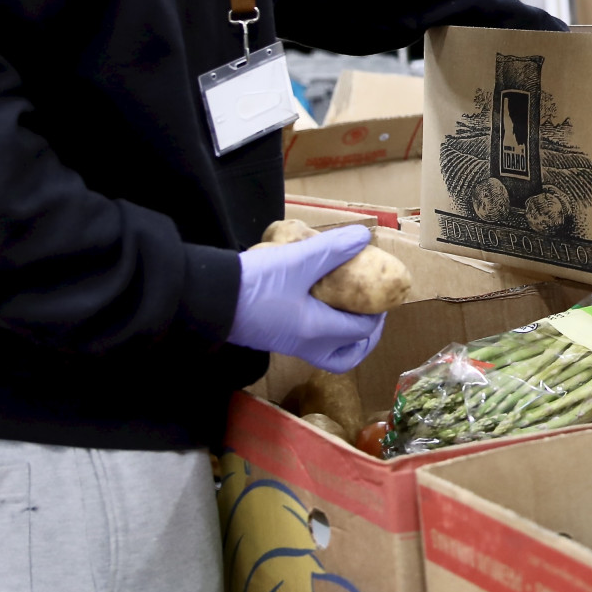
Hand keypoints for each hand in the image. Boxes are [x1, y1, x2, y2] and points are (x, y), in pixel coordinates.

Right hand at [229, 224, 386, 371]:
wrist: (209, 297)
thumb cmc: (256, 283)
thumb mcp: (298, 260)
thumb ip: (333, 249)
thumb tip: (363, 237)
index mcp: (317, 330)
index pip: (361, 331)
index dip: (378, 315)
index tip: (382, 295)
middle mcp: (306, 345)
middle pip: (348, 354)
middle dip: (367, 335)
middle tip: (372, 312)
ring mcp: (289, 344)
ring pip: (328, 353)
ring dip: (346, 337)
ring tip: (350, 311)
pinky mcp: (275, 337)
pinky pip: (310, 344)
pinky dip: (324, 330)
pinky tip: (319, 303)